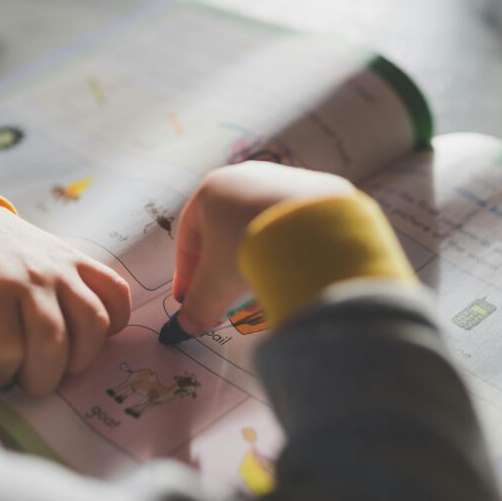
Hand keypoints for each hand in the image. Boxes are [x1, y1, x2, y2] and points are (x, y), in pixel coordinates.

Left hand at [0, 202, 130, 393]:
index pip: (6, 350)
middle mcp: (32, 275)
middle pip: (54, 343)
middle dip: (42, 379)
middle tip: (27, 383)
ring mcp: (61, 266)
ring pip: (93, 323)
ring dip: (81, 358)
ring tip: (60, 366)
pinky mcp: (79, 260)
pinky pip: (115, 292)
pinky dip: (116, 319)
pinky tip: (92, 337)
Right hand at [172, 162, 354, 334]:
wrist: (313, 232)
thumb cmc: (253, 245)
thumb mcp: (217, 282)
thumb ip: (198, 304)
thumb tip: (190, 323)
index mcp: (213, 189)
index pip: (189, 237)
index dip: (186, 273)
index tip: (191, 298)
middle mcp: (246, 176)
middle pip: (224, 230)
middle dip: (221, 267)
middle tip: (224, 296)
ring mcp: (283, 180)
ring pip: (258, 225)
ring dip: (254, 255)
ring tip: (260, 283)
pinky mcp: (314, 191)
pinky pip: (290, 224)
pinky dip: (284, 247)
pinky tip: (289, 269)